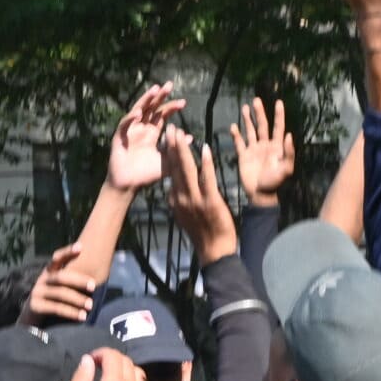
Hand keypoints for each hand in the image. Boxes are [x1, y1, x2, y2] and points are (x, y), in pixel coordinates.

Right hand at [20, 243, 95, 325]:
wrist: (32, 316)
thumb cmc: (53, 298)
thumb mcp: (59, 285)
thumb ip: (71, 278)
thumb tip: (98, 274)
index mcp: (49, 271)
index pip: (58, 258)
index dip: (68, 252)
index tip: (81, 247)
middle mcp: (42, 279)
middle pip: (61, 277)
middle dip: (78, 280)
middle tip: (93, 285)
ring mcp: (37, 292)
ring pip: (60, 293)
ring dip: (77, 299)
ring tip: (90, 305)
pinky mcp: (35, 306)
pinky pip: (56, 308)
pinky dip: (71, 312)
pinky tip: (82, 316)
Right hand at [66, 349, 150, 380]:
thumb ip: (81, 377)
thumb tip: (88, 359)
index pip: (113, 356)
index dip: (101, 353)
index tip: (92, 360)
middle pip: (126, 361)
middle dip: (112, 359)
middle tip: (100, 367)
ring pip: (137, 372)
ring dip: (125, 370)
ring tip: (112, 378)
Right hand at [107, 83, 186, 191]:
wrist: (129, 185)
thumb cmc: (146, 175)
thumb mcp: (166, 161)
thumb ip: (177, 150)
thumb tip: (190, 137)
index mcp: (152, 133)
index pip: (162, 115)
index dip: (171, 108)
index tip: (183, 103)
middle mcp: (141, 129)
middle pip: (151, 108)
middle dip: (159, 96)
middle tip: (169, 85)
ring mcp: (130, 131)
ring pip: (138, 110)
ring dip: (146, 100)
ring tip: (154, 90)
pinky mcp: (119, 136)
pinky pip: (125, 124)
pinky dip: (131, 117)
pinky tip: (139, 113)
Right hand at [164, 130, 237, 265]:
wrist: (214, 252)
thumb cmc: (203, 234)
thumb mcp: (183, 217)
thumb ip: (178, 202)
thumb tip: (172, 191)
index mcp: (175, 200)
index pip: (169, 174)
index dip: (167, 155)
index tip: (166, 140)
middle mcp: (181, 198)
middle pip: (174, 168)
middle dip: (171, 147)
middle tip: (170, 129)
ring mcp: (195, 199)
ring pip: (186, 170)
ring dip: (183, 150)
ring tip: (179, 134)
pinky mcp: (210, 201)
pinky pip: (207, 179)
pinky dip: (206, 163)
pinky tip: (204, 149)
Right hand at [228, 98, 293, 206]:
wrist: (260, 194)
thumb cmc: (275, 183)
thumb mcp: (286, 169)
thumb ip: (289, 153)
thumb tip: (288, 135)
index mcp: (276, 147)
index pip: (278, 127)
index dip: (279, 115)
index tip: (279, 102)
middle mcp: (265, 145)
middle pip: (262, 125)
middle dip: (260, 113)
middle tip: (256, 100)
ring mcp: (254, 150)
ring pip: (250, 131)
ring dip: (248, 120)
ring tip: (245, 108)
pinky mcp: (243, 156)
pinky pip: (239, 143)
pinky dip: (236, 135)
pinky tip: (233, 126)